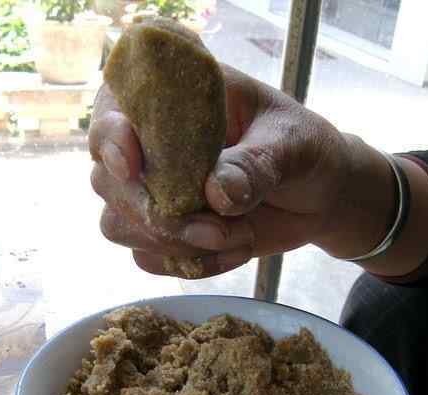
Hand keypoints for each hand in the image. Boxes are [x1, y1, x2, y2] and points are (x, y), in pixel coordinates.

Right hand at [89, 64, 358, 278]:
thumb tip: (217, 193)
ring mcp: (150, 191)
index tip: (132, 166)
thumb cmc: (303, 149)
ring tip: (237, 236)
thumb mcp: (292, 144)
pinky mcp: (162, 232)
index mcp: (172, 99)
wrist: (320, 195)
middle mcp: (149, 145)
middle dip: (156, 212)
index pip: (113, 111)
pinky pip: (149, 258)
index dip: (111, 138)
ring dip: (174, 241)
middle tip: (216, 228)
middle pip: (106, 181)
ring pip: (118, 225)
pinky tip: (237, 249)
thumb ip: (254, 164)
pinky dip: (190, 263)